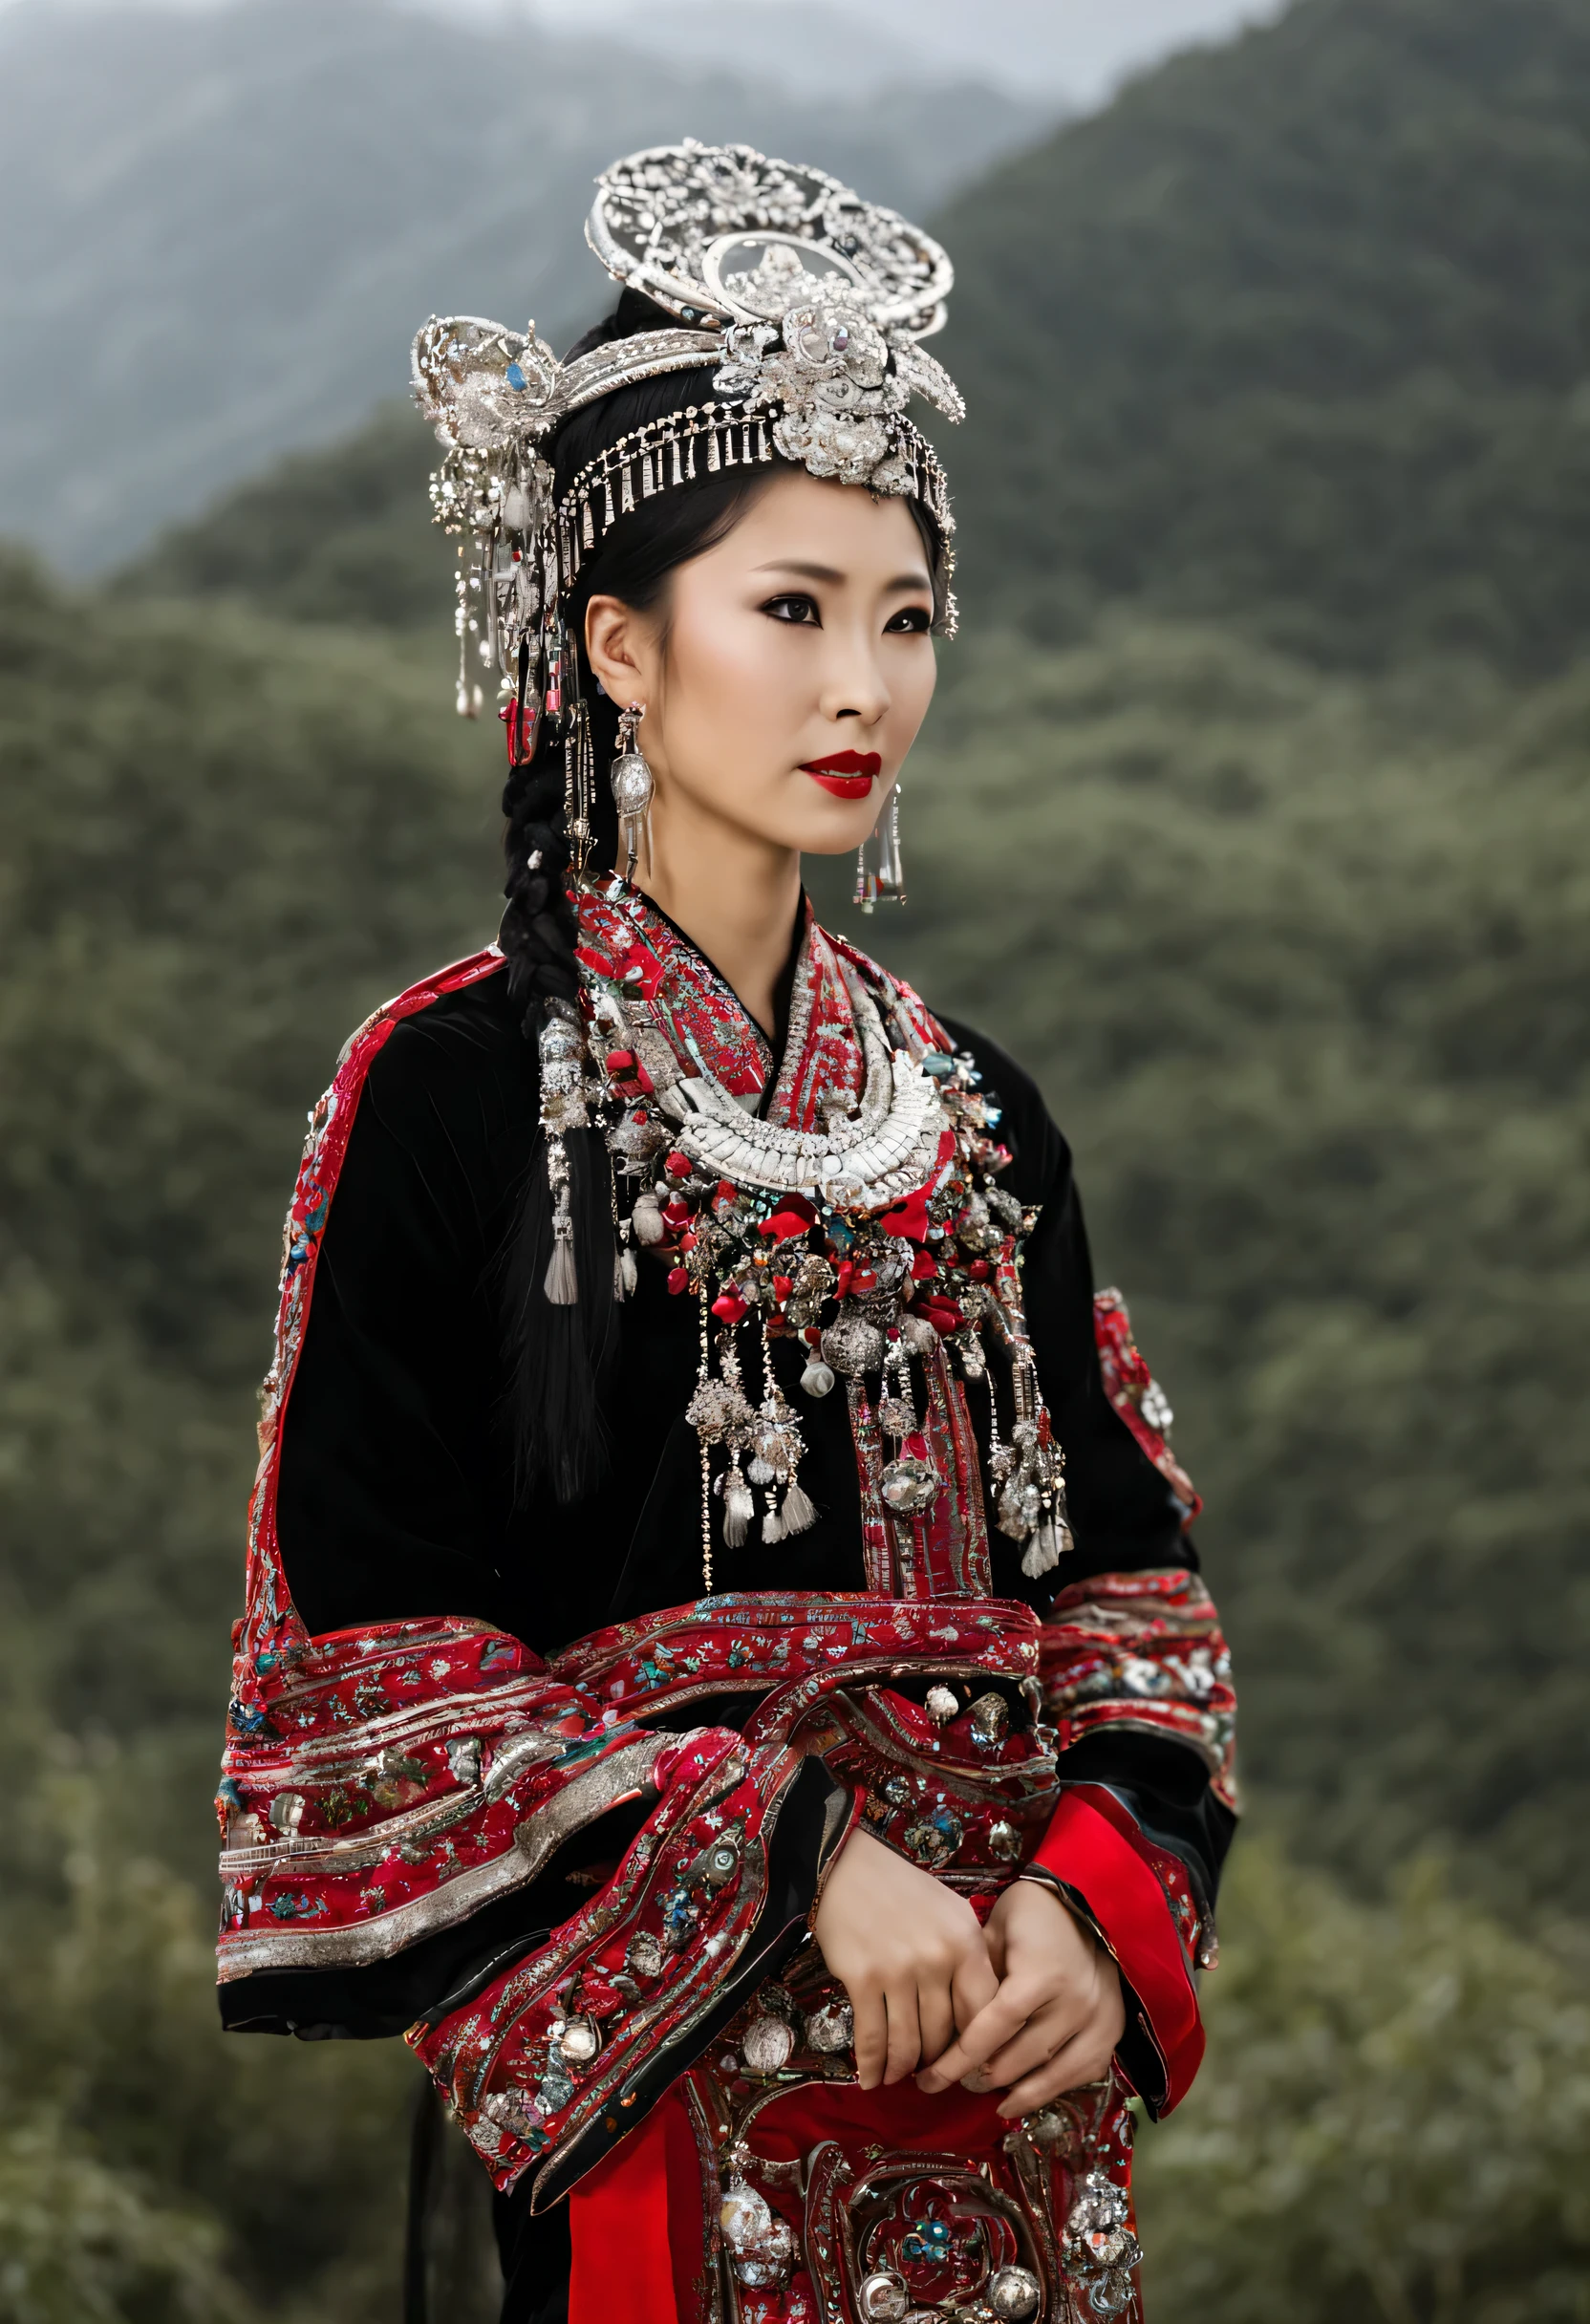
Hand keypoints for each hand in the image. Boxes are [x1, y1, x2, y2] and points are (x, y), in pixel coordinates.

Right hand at [812, 1827, 998, 2088]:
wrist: (849, 1865)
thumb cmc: (905, 1890)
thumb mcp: (952, 1915)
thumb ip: (969, 1960)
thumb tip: (977, 2018)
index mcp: (967, 1943)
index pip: (983, 2012)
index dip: (976, 2046)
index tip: (967, 2063)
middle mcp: (938, 1960)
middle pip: (944, 2034)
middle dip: (936, 2063)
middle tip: (928, 2075)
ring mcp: (899, 1971)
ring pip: (908, 2043)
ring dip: (902, 2069)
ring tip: (898, 2077)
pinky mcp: (863, 1979)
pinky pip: (872, 2037)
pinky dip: (872, 2065)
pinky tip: (870, 2079)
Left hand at [914, 1877, 1124, 2117]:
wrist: (1088, 1901)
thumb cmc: (1031, 1913)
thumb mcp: (993, 1931)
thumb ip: (976, 1977)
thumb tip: (952, 2026)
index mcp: (1040, 1975)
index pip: (993, 2031)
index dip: (959, 2060)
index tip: (929, 2080)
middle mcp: (1073, 2004)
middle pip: (1018, 2060)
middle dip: (980, 2077)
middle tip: (955, 2081)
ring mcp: (1098, 2021)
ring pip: (1049, 2077)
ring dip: (1014, 2093)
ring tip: (987, 2096)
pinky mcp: (1112, 2032)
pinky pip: (1080, 2075)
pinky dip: (1051, 2089)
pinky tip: (1025, 2095)